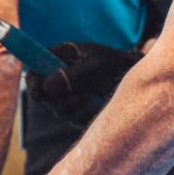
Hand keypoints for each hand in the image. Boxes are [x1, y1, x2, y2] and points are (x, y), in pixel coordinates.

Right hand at [27, 41, 142, 122]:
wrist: (141, 83)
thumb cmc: (120, 66)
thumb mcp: (100, 66)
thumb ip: (74, 75)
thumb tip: (46, 86)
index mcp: (64, 56)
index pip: (36, 64)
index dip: (32, 77)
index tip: (38, 90)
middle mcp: (62, 75)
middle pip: (41, 91)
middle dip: (54, 99)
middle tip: (75, 99)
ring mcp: (69, 93)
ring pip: (57, 108)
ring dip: (72, 108)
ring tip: (92, 101)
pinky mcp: (78, 110)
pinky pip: (72, 119)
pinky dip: (83, 116)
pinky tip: (97, 109)